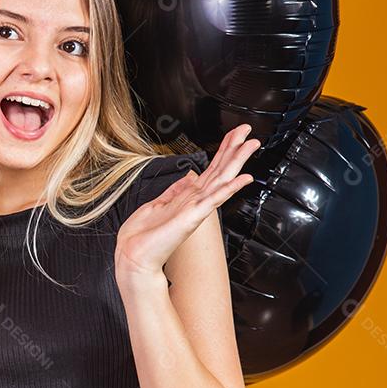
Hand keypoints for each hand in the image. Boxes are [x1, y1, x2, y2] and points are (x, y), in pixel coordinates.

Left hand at [114, 125, 260, 278]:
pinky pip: (215, 199)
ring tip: (251, 145)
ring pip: (222, 179)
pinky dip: (229, 188)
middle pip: (221, 169)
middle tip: (248, 131)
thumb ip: (176, 190)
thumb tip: (188, 176)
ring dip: (237, 161)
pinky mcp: (193, 216)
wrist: (135, 256)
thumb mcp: (158, 203)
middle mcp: (195, 200)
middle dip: (234, 148)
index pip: (211, 168)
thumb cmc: (143, 236)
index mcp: (188, 196)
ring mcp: (196, 208)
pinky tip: (242, 178)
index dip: (223, 149)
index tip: (234, 135)